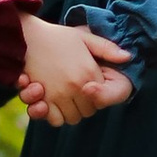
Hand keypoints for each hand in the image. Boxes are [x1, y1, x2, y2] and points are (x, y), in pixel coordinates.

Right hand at [18, 16, 135, 125]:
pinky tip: (52, 103)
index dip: (96, 94)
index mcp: (88, 72)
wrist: (28, 37)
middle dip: (85, 105)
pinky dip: (55, 115)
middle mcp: (75, 86)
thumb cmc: (58, 37)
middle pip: (88, 112)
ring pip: (73, 118)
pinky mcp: (40, 100)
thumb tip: (128, 57)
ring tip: (65, 98)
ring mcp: (57, 94)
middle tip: (77, 92)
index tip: (88, 85)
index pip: (101, 98)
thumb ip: (107, 48)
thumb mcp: (85, 37)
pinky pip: (55, 120)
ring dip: (70, 111)